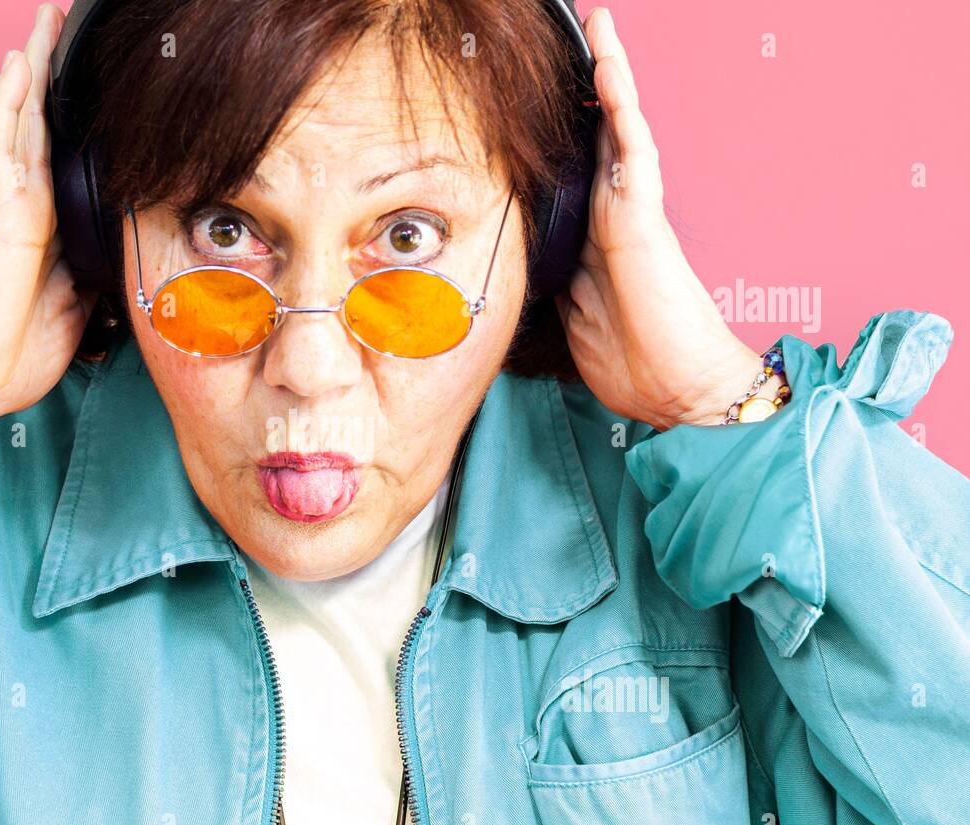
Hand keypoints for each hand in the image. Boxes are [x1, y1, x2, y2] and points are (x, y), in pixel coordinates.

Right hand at [0, 3, 93, 454]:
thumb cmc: (9, 359)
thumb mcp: (77, 314)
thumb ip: (93, 276)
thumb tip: (121, 255)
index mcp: (47, 232)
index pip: (64, 159)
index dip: (75, 120)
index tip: (97, 89)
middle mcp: (27, 212)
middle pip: (39, 129)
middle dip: (50, 77)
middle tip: (59, 24)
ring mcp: (9, 212)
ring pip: (20, 126)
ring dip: (31, 75)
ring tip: (41, 26)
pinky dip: (5, 109)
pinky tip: (17, 71)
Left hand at [554, 7, 780, 429]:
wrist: (681, 392)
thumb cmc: (637, 364)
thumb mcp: (577, 323)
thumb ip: (561, 289)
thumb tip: (537, 275)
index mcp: (598, 240)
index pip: (580, 174)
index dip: (567, 136)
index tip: (544, 104)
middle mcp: (617, 217)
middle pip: (601, 137)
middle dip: (591, 88)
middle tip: (585, 31)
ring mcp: (633, 213)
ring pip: (617, 129)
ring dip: (608, 76)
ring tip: (600, 25)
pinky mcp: (643, 218)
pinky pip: (630, 148)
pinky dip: (619, 104)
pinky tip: (608, 64)